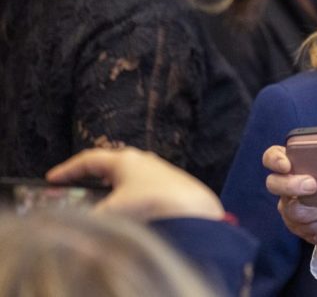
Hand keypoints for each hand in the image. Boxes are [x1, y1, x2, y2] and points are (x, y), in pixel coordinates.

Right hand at [46, 147, 223, 221]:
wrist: (193, 208)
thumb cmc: (153, 202)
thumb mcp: (114, 211)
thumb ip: (92, 219)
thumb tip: (82, 227)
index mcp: (124, 159)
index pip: (89, 159)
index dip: (68, 169)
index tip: (52, 178)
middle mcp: (142, 159)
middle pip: (109, 164)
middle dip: (91, 175)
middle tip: (74, 185)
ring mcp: (159, 170)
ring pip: (127, 175)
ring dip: (111, 186)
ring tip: (99, 199)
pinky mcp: (170, 183)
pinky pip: (142, 185)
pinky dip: (128, 194)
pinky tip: (128, 207)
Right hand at [262, 145, 316, 263]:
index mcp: (295, 165)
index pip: (272, 157)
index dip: (275, 160)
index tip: (287, 165)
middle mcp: (287, 186)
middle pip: (273, 184)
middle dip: (292, 185)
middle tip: (313, 185)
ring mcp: (289, 208)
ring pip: (294, 211)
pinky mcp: (298, 227)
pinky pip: (307, 228)